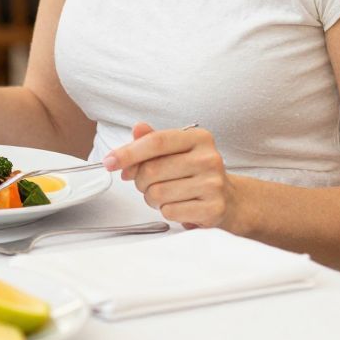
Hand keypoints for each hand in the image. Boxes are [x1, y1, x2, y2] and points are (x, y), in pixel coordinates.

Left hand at [105, 122, 236, 229]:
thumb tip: (138, 128)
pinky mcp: (212, 209)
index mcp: (199, 138)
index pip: (156, 141)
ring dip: (151, 198)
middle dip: (140, 181)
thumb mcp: (177, 151)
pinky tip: (177, 205)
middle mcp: (209, 158)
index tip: (110, 162)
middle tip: (145, 183)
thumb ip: (153, 140)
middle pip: (152, 170)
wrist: (229, 200)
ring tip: (164, 195)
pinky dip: (165, 211)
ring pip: (157, 193)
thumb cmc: (195, 173)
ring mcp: (213, 184)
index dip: (128, 153)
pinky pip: (169, 211)